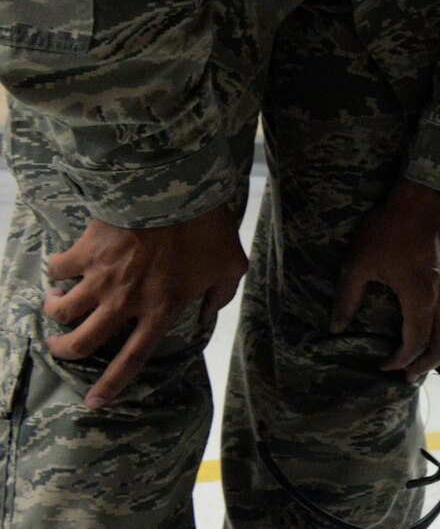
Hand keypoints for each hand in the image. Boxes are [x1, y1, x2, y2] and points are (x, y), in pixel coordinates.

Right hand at [43, 202, 247, 408]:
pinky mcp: (87, 251)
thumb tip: (209, 315)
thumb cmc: (209, 228)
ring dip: (55, 311)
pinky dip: (55, 270)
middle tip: (61, 346)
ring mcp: (103, 277)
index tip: (93, 402)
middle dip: (64, 351)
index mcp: (161, 309)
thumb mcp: (231, 265)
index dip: (110, 385)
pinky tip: (61, 266)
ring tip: (57, 303)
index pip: (132, 359)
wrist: (178, 189)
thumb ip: (221, 296)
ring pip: (62, 310)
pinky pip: (57, 269)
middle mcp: (126, 301)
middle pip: (82, 343)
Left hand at [330, 178, 439, 382]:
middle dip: (426, 365)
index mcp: (420, 297)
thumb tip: (336, 328)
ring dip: (434, 348)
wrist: (427, 193)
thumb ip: (348, 298)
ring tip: (414, 356)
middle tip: (406, 377)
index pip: (415, 343)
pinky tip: (421, 323)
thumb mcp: (359, 262)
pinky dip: (439, 328)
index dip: (399, 361)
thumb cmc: (390, 226)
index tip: (382, 366)